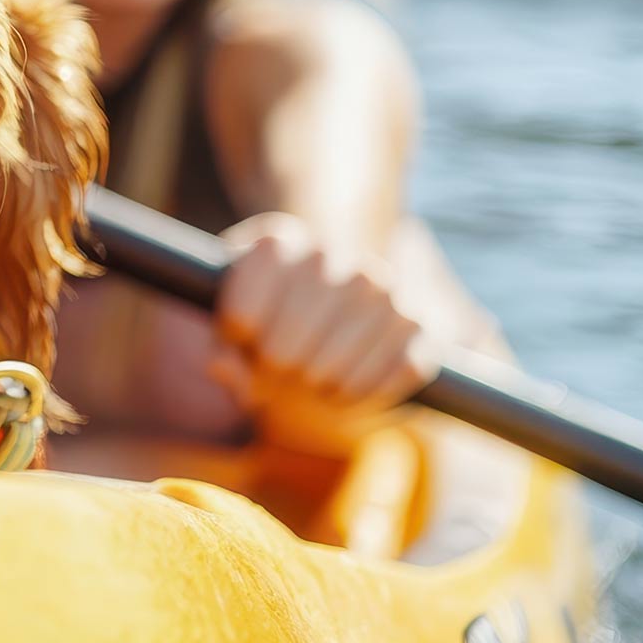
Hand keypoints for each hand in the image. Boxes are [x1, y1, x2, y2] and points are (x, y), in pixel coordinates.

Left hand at [207, 213, 439, 442]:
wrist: (334, 313)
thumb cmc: (272, 322)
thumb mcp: (234, 330)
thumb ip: (223, 352)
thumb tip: (224, 371)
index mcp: (274, 243)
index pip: (241, 314)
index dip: (239, 341)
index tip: (245, 338)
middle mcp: (331, 253)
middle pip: (284, 348)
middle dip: (278, 370)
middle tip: (282, 366)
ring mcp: (381, 286)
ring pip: (332, 371)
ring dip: (318, 388)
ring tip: (314, 375)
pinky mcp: (419, 324)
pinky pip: (387, 379)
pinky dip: (362, 398)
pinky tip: (348, 386)